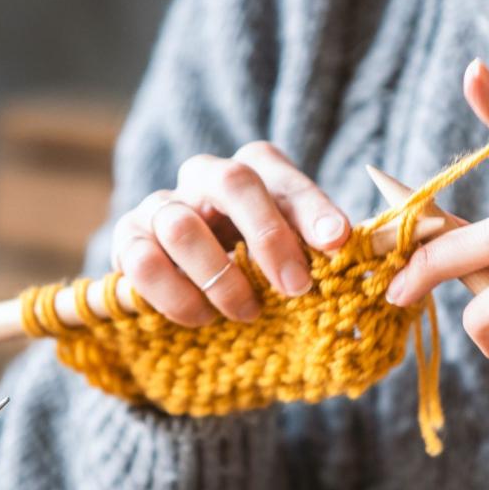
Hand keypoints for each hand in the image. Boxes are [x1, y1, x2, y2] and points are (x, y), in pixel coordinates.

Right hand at [110, 142, 350, 325]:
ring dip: (220, 278)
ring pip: (181, 225)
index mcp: (254, 171)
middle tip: (296, 288)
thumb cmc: (260, 268)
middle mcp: (205, 177)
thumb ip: (324, 253)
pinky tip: (202, 318)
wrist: (195, 291)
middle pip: (233, 181)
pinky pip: (142, 263)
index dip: (312, 207)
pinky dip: (176, 296)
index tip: (339, 242)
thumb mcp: (297, 255)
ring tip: (247, 313)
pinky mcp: (127, 242)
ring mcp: (161, 206)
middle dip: (269, 238)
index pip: (282, 175)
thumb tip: (361, 263)